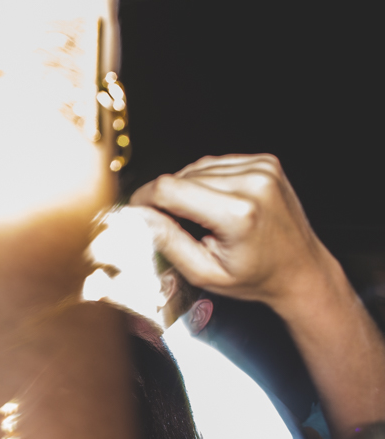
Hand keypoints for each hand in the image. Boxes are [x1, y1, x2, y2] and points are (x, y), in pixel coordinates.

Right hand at [129, 154, 329, 309]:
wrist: (301, 269)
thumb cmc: (257, 277)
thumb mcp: (204, 273)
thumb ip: (168, 241)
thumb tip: (138, 216)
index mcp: (238, 213)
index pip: (168, 189)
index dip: (144, 200)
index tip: (138, 214)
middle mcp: (253, 182)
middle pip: (180, 176)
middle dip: (169, 200)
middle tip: (179, 227)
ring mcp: (262, 168)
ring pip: (196, 168)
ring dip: (189, 190)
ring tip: (203, 219)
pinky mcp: (265, 161)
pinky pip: (215, 164)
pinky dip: (207, 182)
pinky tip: (217, 203)